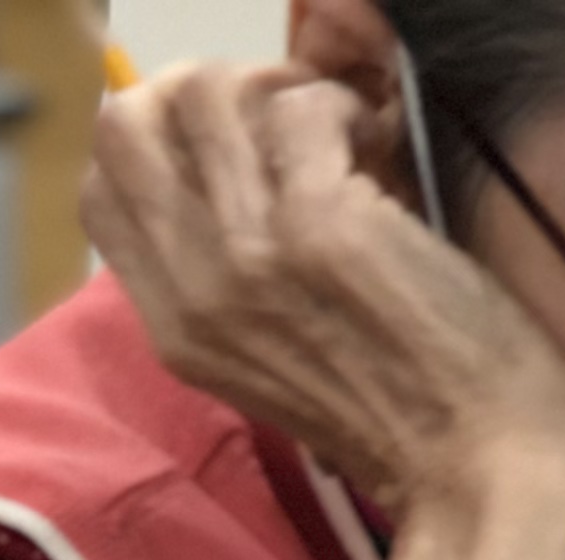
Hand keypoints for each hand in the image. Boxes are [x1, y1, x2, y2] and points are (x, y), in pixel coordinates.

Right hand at [88, 64, 564, 559]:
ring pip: (206, 97)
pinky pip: (299, 111)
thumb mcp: (264, 359)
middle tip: (280, 123)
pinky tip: (377, 152)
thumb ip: (224, 282)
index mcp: (172, 327)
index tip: (235, 147)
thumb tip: (223, 177)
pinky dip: (344, 111)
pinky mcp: (319, 230)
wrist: (465, 461)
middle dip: (207, 95)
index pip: (100, 190)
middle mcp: (192, 292)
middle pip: (127, 125)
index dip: (159, 139)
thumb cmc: (392, 406)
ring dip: (279, 93)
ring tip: (333, 135)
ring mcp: (247, 261)